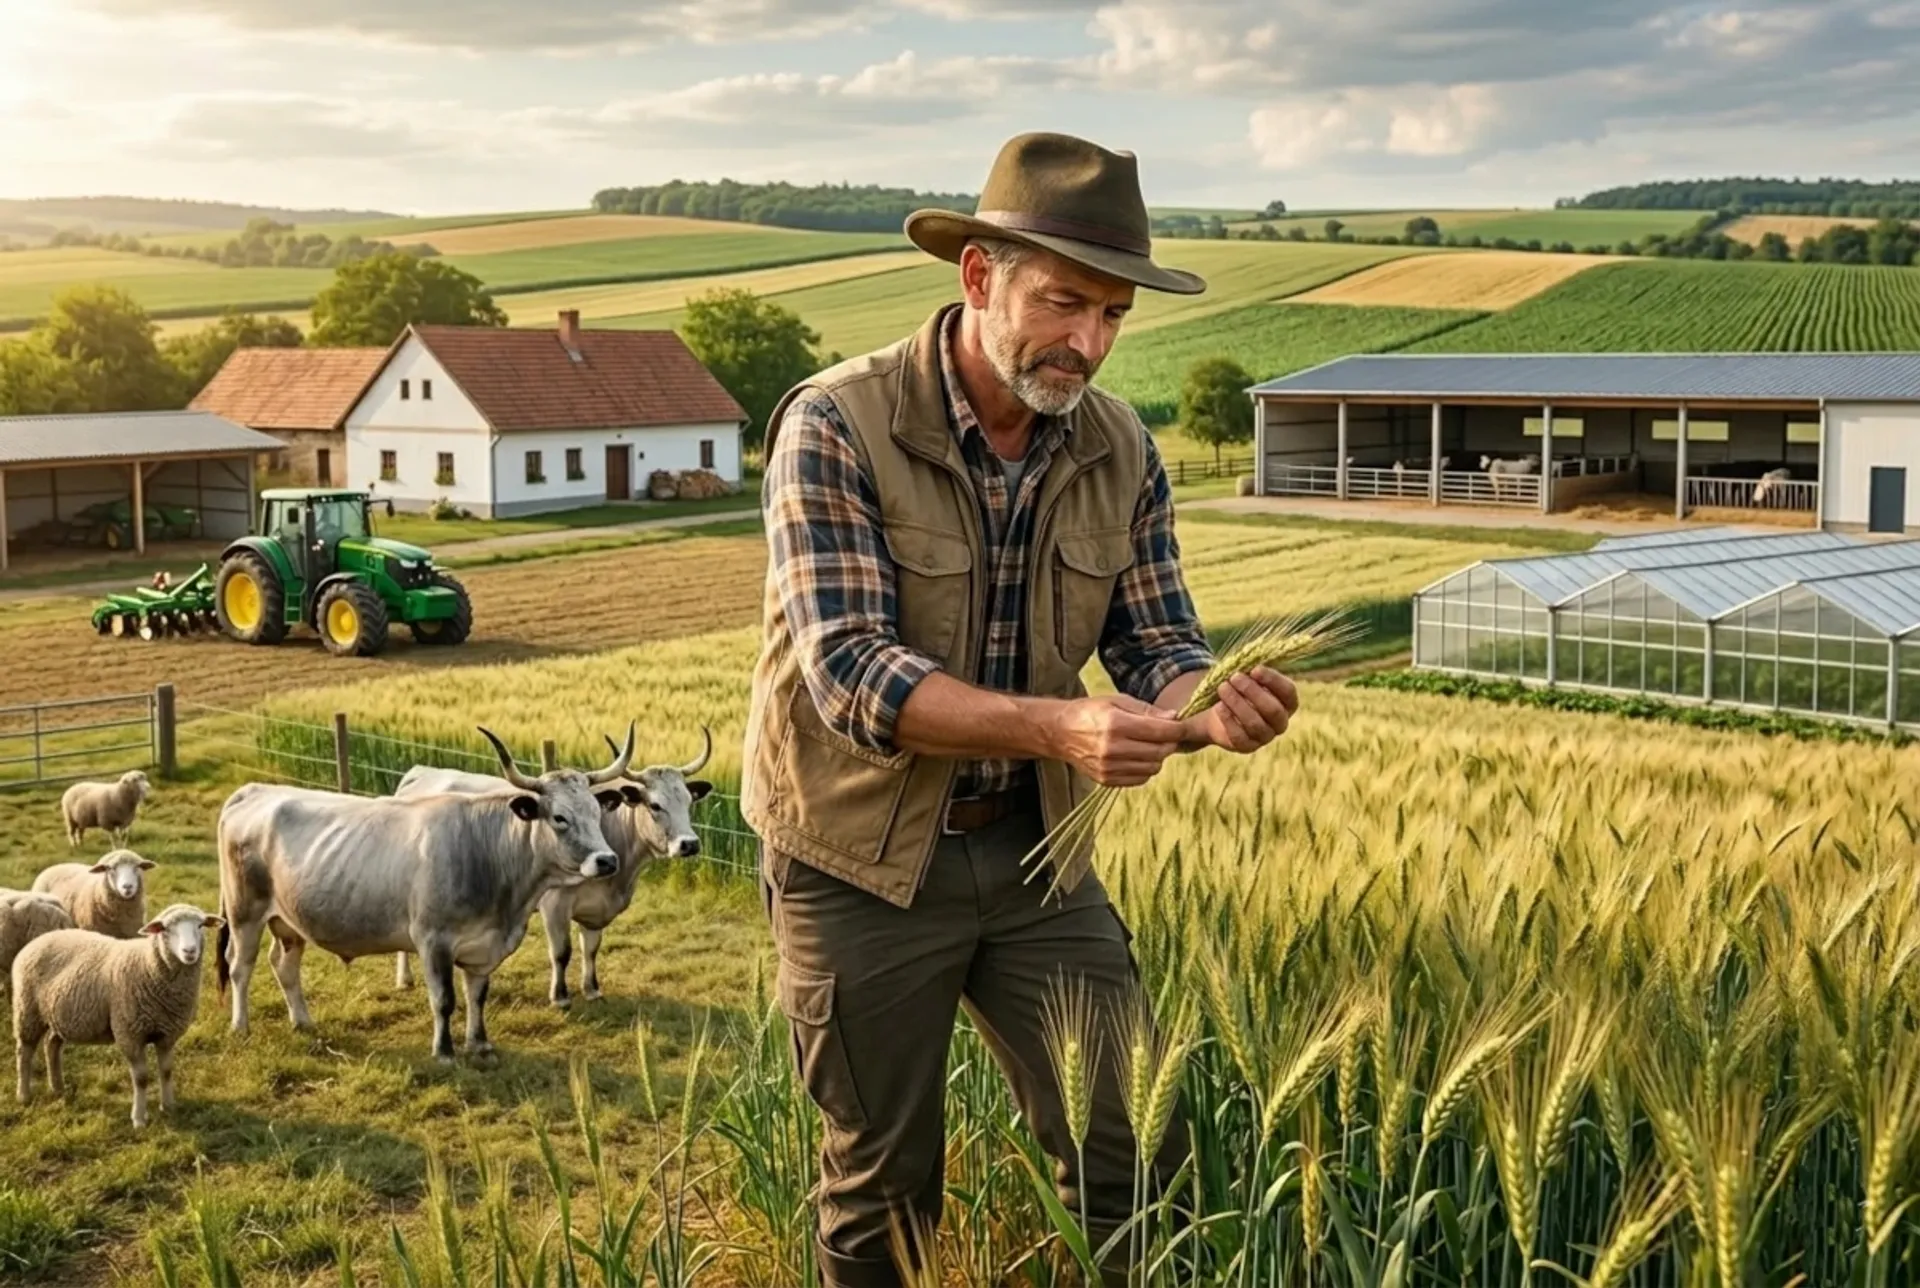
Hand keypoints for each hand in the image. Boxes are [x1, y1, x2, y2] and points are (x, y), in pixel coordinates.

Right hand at [1042, 694, 1188, 787]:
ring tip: (1148, 744)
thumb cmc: (1091, 712)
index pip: (1161, 731)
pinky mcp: (1106, 780)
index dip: (1178, 729)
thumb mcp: (1117, 701)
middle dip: (1169, 742)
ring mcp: (1108, 767)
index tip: (1183, 725)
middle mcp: (1112, 748)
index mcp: (1116, 724)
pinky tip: (1136, 756)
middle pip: (1160, 751)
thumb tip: (1174, 718)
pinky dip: (1145, 768)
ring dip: (1157, 757)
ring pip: (1153, 768)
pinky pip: (1140, 779)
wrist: (1060, 732)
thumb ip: (1147, 711)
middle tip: (1165, 734)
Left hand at [1183, 666, 1297, 754]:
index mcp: (1286, 703)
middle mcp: (1279, 722)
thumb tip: (1248, 658)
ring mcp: (1264, 736)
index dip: (1273, 681)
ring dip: (1238, 704)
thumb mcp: (1246, 678)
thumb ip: (1251, 670)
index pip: (1288, 692)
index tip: (1255, 669)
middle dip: (1252, 692)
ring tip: (1222, 688)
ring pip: (1255, 723)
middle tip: (1234, 677)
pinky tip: (1220, 707)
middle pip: (1272, 710)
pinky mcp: (1246, 746)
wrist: (1220, 712)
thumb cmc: (1239, 689)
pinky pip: (1240, 736)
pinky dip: (1229, 720)